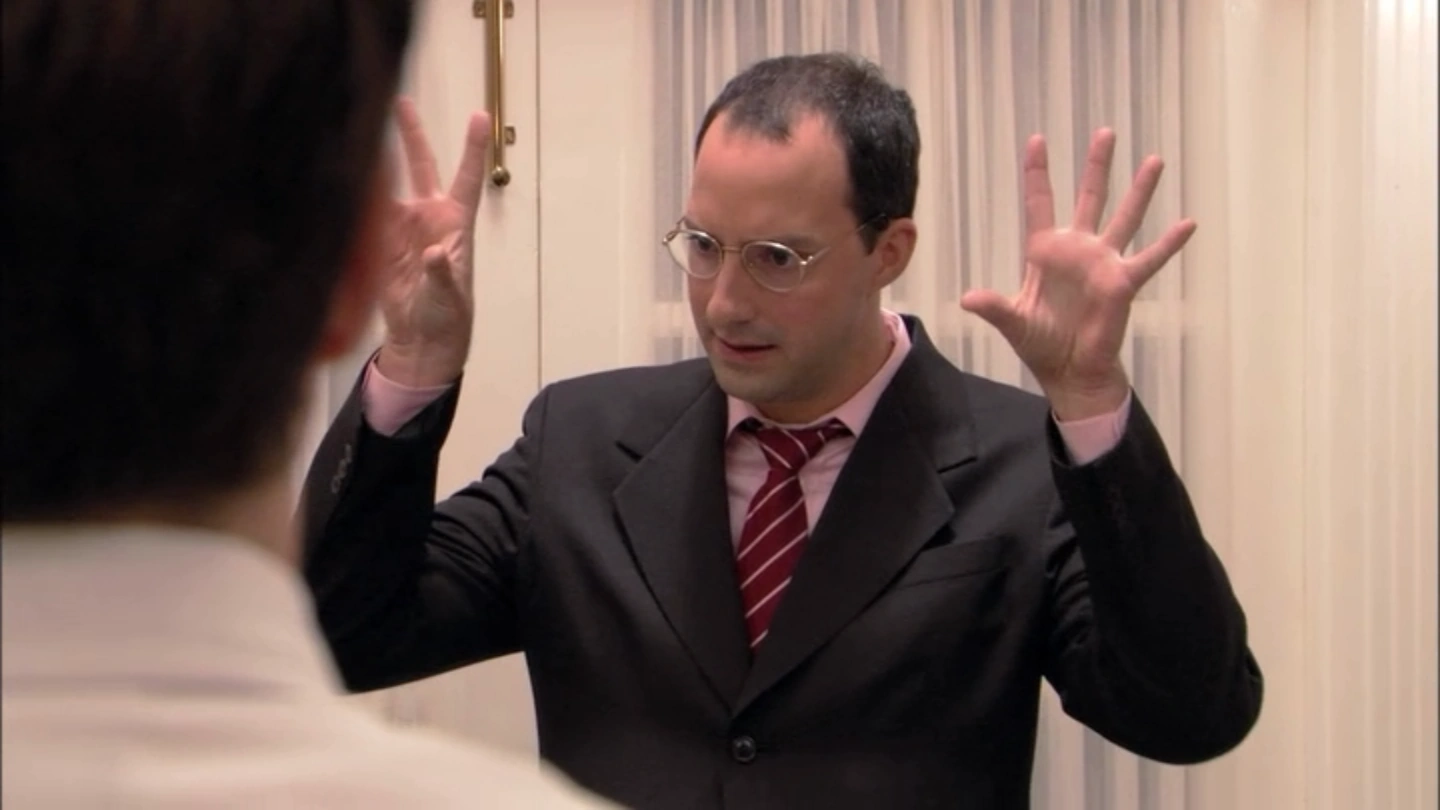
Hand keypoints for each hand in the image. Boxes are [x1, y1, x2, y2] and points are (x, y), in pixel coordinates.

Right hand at [377, 98, 491, 387]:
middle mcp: (427, 218)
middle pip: (420, 166)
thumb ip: (442, 274)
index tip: (480, 115)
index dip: (472, 147)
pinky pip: (364, 212)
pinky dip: (353, 196)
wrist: (422, 339)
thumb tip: (435, 254)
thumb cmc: (447, 316)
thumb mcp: (449, 297)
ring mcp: (401, 227)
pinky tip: (335, 173)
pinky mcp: (377, 243)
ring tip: (351, 131)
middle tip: (399, 100)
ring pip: (386, 184)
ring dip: (372, 161)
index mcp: (454, 224)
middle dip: (411, 133)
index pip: (465, 177)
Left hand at [960, 128, 1195, 420]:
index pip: (1040, 203)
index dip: (1038, 173)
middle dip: (1097, 166)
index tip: (1037, 139)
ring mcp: (1103, 263)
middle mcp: (1077, 249)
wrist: (1069, 371)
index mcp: (1045, 251)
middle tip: (1105, 132)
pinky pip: (1149, 259)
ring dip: (1140, 190)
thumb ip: (992, 306)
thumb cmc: (1040, 344)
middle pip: (1089, 197)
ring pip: (1124, 217)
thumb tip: (966, 299)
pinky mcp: (1122, 283)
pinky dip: (1169, 243)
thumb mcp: (1012, 320)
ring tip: (1155, 160)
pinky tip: (1188, 223)